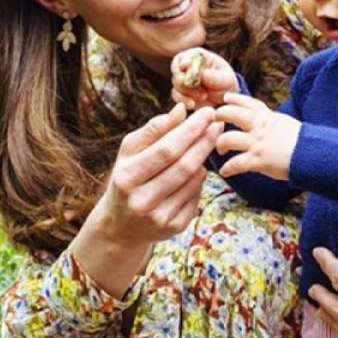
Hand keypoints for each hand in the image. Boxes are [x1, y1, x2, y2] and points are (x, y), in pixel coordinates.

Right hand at [92, 103, 219, 244]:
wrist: (121, 224)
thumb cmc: (127, 177)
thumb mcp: (130, 151)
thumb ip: (154, 129)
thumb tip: (181, 110)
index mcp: (127, 177)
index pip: (167, 149)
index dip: (191, 130)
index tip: (207, 113)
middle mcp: (142, 201)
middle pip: (184, 166)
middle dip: (204, 141)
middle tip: (217, 124)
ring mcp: (160, 218)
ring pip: (194, 180)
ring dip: (203, 159)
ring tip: (204, 144)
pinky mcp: (174, 228)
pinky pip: (197, 196)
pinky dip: (199, 179)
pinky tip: (195, 171)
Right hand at [170, 47, 237, 109]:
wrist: (225, 96)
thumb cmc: (226, 81)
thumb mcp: (225, 78)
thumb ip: (215, 76)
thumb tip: (203, 74)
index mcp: (198, 57)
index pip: (185, 56)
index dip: (183, 61)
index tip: (184, 67)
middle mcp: (187, 67)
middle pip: (176, 70)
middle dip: (181, 79)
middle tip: (190, 85)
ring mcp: (183, 80)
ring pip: (176, 85)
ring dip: (186, 92)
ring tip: (203, 96)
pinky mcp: (182, 93)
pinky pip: (177, 97)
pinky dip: (183, 101)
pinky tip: (192, 104)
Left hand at [214, 92, 299, 180]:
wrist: (312, 154)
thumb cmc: (303, 142)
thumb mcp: (286, 124)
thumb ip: (272, 122)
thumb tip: (266, 122)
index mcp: (268, 117)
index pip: (248, 103)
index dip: (235, 99)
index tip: (225, 98)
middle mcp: (260, 127)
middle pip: (233, 114)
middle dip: (220, 115)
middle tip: (214, 120)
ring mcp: (257, 143)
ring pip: (228, 138)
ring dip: (220, 144)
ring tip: (220, 149)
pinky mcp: (257, 160)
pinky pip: (235, 164)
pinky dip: (227, 168)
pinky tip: (224, 172)